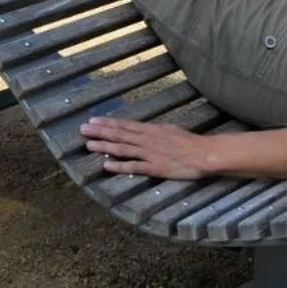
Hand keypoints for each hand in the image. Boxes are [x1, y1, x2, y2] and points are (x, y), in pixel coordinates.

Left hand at [80, 115, 208, 179]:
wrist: (203, 153)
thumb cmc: (189, 142)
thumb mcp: (169, 130)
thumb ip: (153, 131)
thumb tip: (141, 130)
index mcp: (150, 130)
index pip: (124, 125)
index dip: (107, 123)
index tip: (92, 120)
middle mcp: (147, 139)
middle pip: (119, 135)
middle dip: (100, 132)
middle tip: (82, 129)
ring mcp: (150, 153)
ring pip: (123, 149)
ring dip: (105, 146)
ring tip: (89, 145)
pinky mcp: (155, 168)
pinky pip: (134, 167)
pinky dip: (119, 166)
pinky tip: (107, 166)